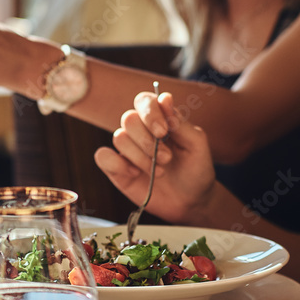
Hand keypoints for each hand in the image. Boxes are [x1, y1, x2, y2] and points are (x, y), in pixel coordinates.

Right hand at [95, 91, 215, 224]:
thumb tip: (165, 98)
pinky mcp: (117, 169)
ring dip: (140, 156)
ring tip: (160, 172)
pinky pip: (103, 156)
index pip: (144, 101)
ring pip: (119, 138)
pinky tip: (135, 174)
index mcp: (160, 118)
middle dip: (147, 141)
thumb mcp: (197, 144)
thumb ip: (180, 122)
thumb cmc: (196, 169)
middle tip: (166, 158)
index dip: (150, 112)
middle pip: (128, 119)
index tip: (163, 131)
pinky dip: (117, 164)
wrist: (191, 201)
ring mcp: (127, 149)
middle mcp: (141, 130)